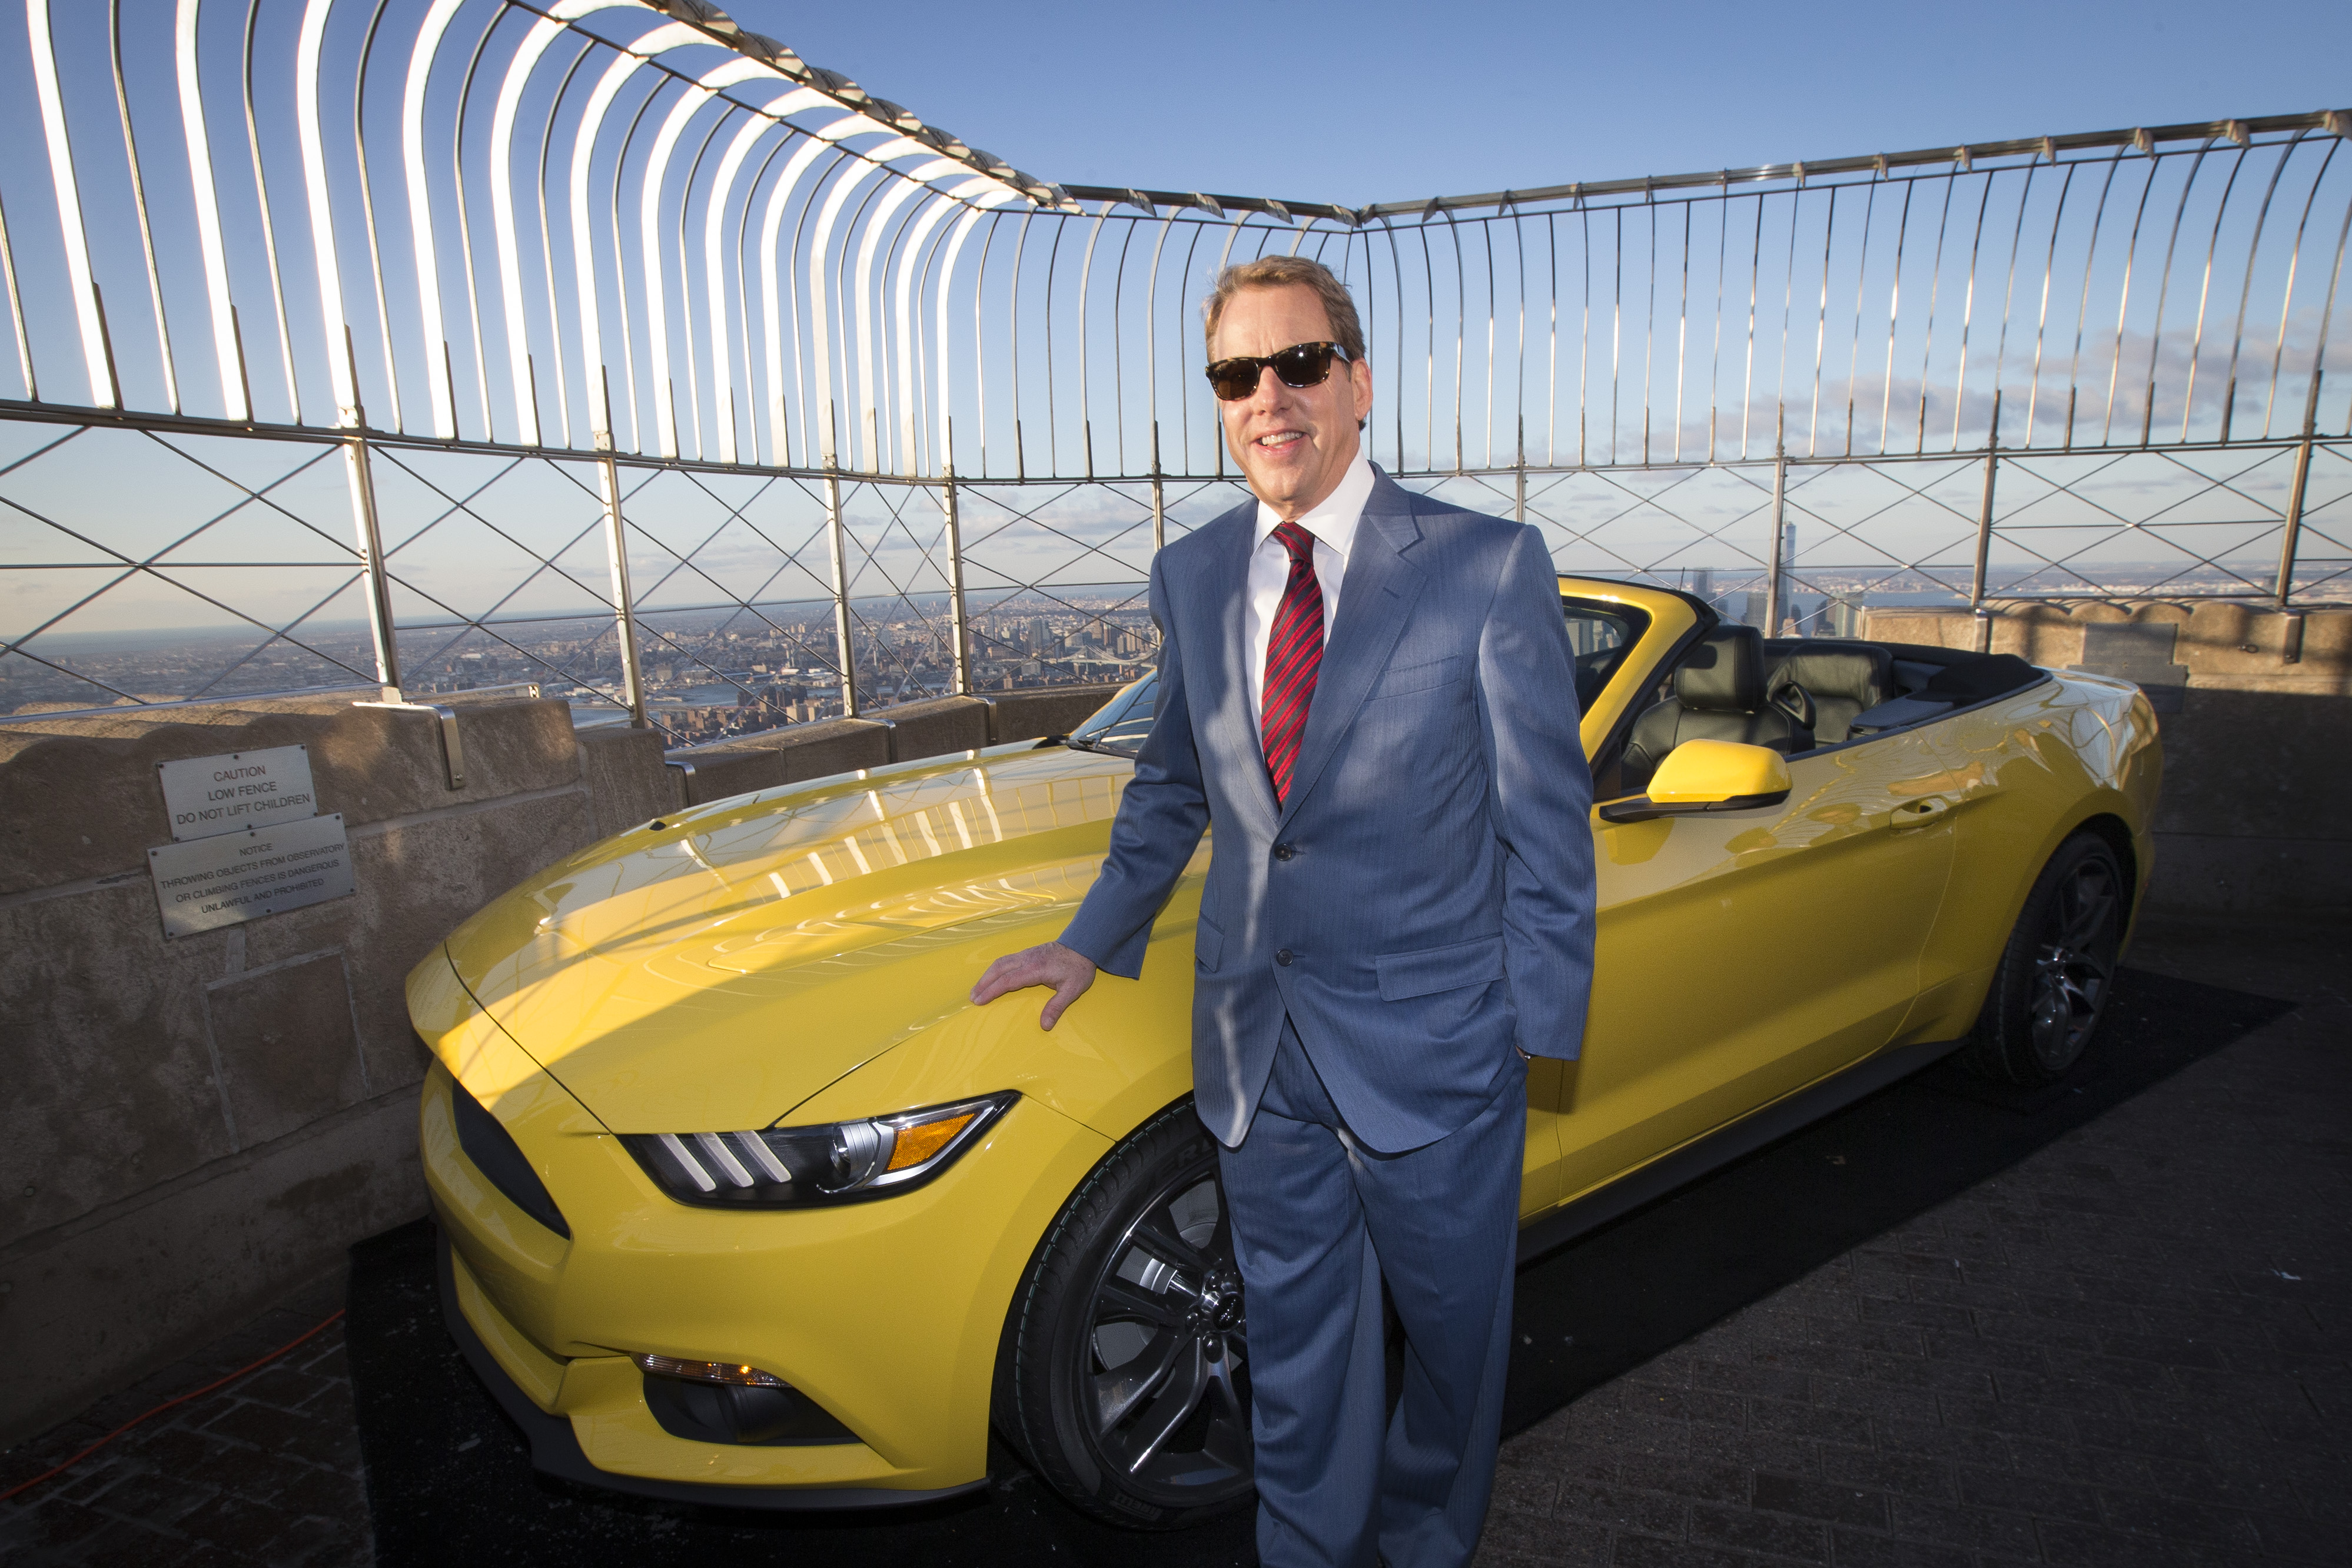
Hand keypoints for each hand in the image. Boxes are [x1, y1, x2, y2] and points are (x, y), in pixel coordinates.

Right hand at [971, 941, 1097, 1030]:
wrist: (1084, 945)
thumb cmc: (1078, 968)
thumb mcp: (1072, 990)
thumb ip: (1056, 1007)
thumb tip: (1045, 1026)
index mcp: (1035, 969)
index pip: (1007, 981)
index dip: (992, 991)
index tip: (979, 1001)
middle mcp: (1027, 959)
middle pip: (998, 969)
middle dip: (983, 983)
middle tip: (972, 997)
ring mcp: (1027, 954)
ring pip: (1001, 962)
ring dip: (987, 975)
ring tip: (977, 988)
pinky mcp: (1028, 952)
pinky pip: (1006, 959)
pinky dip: (995, 969)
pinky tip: (991, 976)